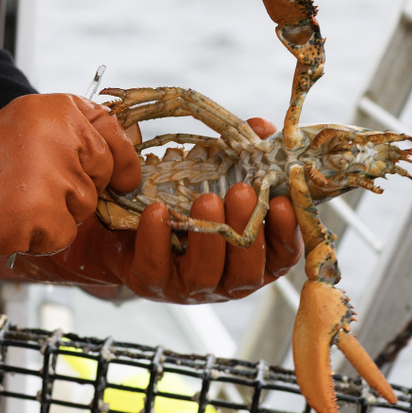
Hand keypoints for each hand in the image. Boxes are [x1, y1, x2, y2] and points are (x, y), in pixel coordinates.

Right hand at [0, 93, 142, 257]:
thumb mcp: (25, 128)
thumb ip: (70, 133)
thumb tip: (127, 153)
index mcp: (54, 108)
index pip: (109, 126)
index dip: (123, 153)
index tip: (126, 175)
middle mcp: (59, 135)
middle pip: (103, 171)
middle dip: (81, 187)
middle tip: (35, 186)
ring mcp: (54, 175)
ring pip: (86, 206)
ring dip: (59, 213)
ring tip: (17, 201)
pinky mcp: (45, 213)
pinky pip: (67, 234)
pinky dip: (44, 237)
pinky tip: (14, 221)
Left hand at [8, 115, 302, 302]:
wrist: (124, 227)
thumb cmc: (183, 200)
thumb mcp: (214, 175)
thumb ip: (242, 154)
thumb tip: (263, 127)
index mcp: (252, 255)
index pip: (282, 254)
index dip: (287, 231)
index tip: (282, 200)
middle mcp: (227, 278)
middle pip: (247, 270)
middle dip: (247, 229)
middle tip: (241, 191)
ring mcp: (190, 285)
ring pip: (206, 274)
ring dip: (208, 238)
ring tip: (206, 199)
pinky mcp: (153, 282)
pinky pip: (157, 267)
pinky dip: (157, 239)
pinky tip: (158, 210)